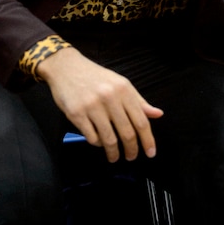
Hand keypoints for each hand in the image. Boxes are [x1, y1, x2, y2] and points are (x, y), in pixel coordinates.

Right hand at [37, 46, 162, 162]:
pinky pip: (92, 137)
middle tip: (131, 157)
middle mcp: (109, 97)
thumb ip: (139, 101)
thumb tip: (158, 114)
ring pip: (109, 139)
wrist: (66, 67)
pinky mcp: (76, 114)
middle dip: (131, 150)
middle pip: (127, 133)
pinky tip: (99, 142)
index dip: (148, 140)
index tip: (150, 153)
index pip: (141, 121)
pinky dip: (97, 144)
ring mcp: (92, 106)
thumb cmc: (95, 77)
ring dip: (114, 153)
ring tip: (114, 157)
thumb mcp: (120, 83)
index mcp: (123, 90)